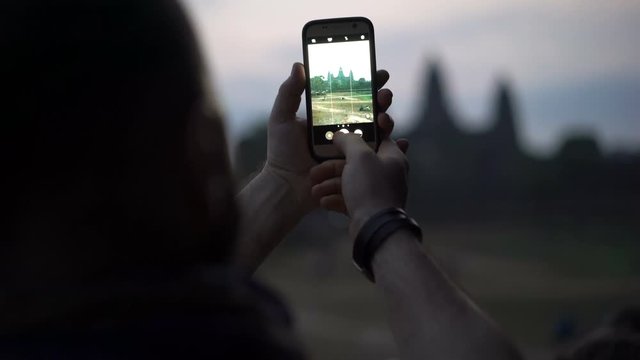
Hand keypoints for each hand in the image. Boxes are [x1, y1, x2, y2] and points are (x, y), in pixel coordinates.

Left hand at [265, 62, 394, 211]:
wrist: (286, 187)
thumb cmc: (281, 153)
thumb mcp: (281, 119)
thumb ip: (288, 93)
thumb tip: (299, 66)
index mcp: (329, 117)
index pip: (352, 96)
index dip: (367, 84)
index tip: (378, 73)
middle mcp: (344, 132)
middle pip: (370, 111)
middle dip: (382, 100)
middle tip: (385, 95)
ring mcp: (353, 150)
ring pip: (378, 132)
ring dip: (388, 122)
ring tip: (385, 119)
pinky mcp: (358, 168)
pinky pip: (379, 157)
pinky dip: (394, 149)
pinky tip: (401, 142)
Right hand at [309, 112, 408, 213]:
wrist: (374, 228)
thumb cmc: (370, 187)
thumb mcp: (359, 156)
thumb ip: (349, 140)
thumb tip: (340, 134)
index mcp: (392, 157)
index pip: (378, 137)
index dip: (362, 131)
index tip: (346, 130)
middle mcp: (387, 173)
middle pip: (357, 162)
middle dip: (333, 165)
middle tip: (316, 169)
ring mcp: (377, 192)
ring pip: (350, 181)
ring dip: (330, 184)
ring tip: (314, 189)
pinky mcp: (367, 208)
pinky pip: (349, 199)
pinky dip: (335, 199)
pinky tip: (323, 202)